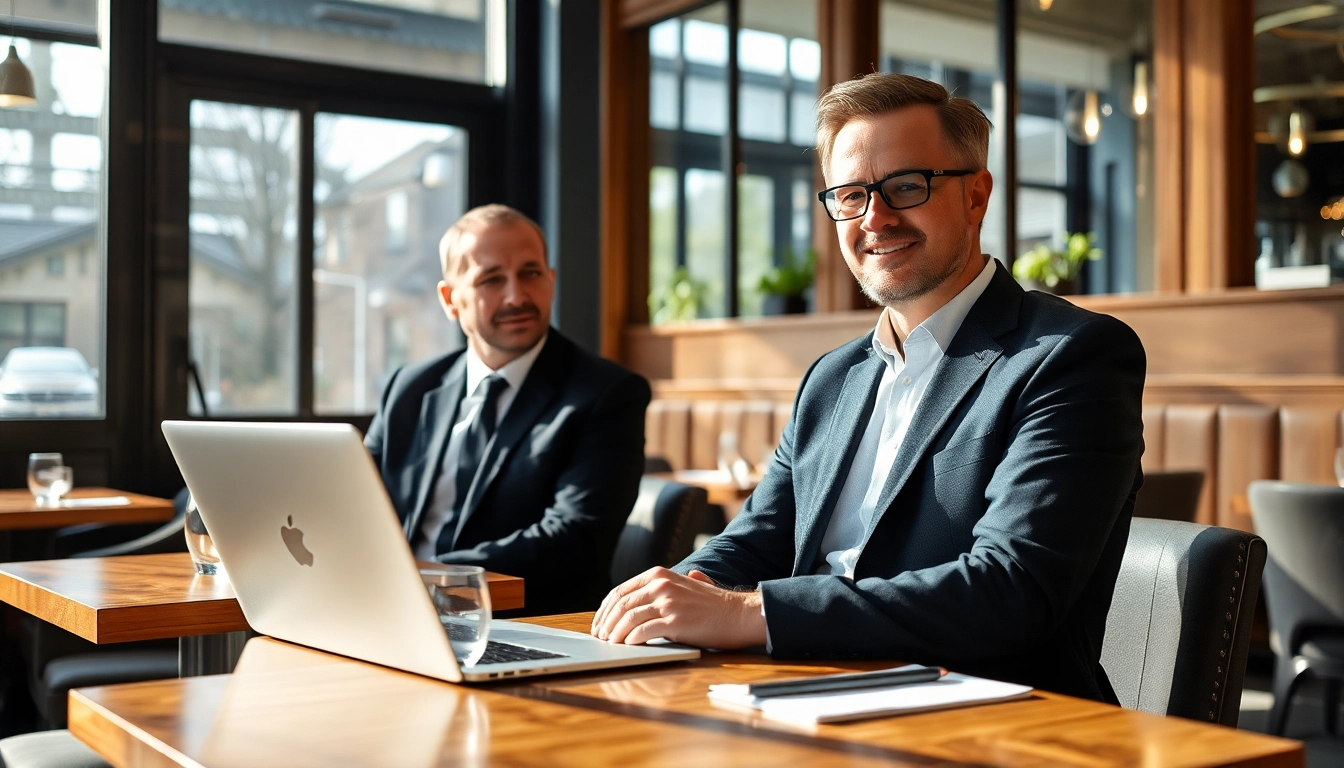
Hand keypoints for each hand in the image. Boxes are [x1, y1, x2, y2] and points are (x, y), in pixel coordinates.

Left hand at [590, 567, 766, 648]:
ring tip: (611, 644)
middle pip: (620, 604)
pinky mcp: (675, 621)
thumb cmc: (715, 605)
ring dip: (615, 633)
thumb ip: (668, 584)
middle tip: (600, 637)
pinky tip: (628, 646)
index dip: (605, 609)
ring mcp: (668, 602)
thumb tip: (650, 591)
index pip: (620, 591)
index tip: (599, 623)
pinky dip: (631, 640)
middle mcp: (660, 585)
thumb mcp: (687, 584)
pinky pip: (643, 632)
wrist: (739, 614)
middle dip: (605, 623)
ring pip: (628, 618)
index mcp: (659, 574)